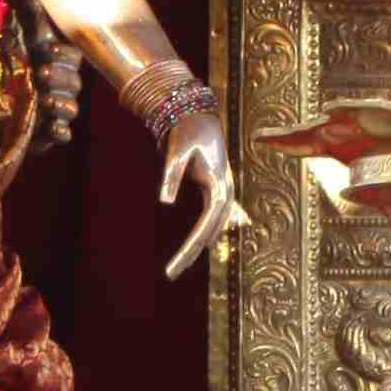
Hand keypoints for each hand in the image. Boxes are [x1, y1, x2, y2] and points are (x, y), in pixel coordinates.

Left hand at [151, 78, 238, 278]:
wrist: (201, 117)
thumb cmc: (187, 133)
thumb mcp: (175, 152)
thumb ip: (171, 175)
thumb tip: (165, 201)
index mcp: (218, 187)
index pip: (205, 227)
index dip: (190, 248)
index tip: (175, 265)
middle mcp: (225, 194)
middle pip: (209, 232)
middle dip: (189, 254)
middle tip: (170, 274)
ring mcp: (223, 193)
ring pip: (212, 228)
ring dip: (196, 246)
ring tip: (176, 266)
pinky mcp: (215, 190)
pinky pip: (213, 218)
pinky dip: (206, 233)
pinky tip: (205, 246)